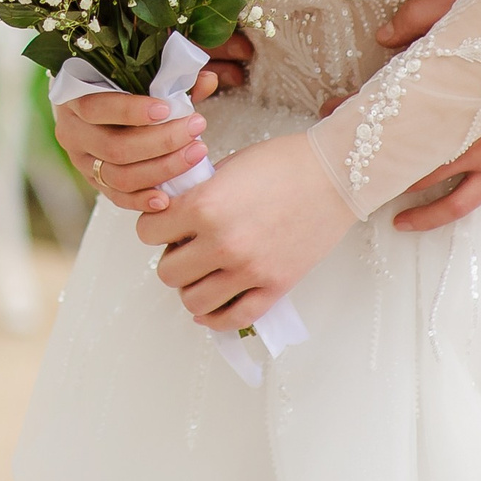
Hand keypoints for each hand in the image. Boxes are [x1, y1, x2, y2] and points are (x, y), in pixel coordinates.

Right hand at [52, 30, 253, 212]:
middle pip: (115, 147)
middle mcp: (72, 133)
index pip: (98, 108)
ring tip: (195, 154)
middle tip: (196, 128)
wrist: (90, 104)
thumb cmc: (115, 84)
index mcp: (74, 99)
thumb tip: (208, 81)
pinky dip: (142, 200)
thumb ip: (170, 76)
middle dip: (161, 141)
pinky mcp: (94, 183)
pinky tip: (166, 197)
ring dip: (162, 168)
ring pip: (119, 176)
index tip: (167, 109)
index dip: (132, 111)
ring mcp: (82, 162)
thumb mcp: (134, 72)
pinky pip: (118, 198)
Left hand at [137, 133, 354, 330]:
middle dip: (173, 259)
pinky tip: (213, 305)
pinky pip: (233, 319)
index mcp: (204, 205)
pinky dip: (215, 317)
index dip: (153, 227)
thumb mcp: (226, 167)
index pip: (147, 232)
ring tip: (203, 273)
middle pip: (167, 272)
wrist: (333, 174)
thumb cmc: (281, 162)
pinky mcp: (274, 287)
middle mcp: (222, 242)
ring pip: (192, 301)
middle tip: (187, 248)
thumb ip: (196, 195)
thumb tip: (171, 218)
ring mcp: (249, 269)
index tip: (165, 224)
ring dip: (192, 288)